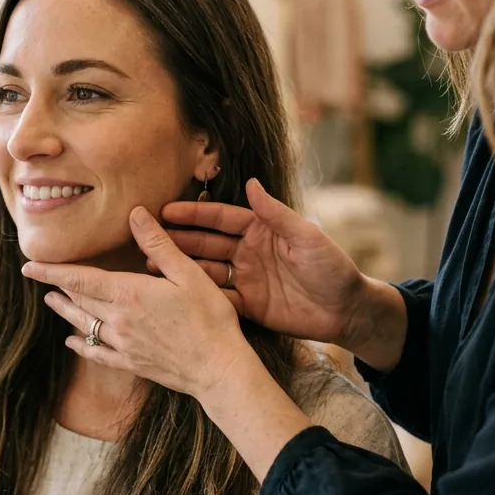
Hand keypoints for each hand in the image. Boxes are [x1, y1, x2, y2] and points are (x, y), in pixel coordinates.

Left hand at [22, 206, 251, 401]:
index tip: (29, 266)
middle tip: (40, 278)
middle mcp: (118, 320)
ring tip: (51, 301)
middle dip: (57, 288)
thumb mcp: (188, 274)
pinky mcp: (131, 363)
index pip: (80, 279)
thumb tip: (135, 214)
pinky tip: (72, 341)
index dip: (52, 272)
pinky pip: (97, 354)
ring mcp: (122, 344)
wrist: (218, 369)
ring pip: (84, 325)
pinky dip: (81, 345)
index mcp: (128, 294)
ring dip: (65, 311)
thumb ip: (157, 244)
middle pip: (78, 301)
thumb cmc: (209, 318)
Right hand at [159, 179, 368, 352]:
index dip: (194, 214)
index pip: (221, 218)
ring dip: (182, 267)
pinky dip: (199, 296)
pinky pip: (219, 298)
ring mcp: (247, 278)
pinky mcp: (250, 305)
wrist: (348, 311)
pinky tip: (176, 294)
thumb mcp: (307, 237)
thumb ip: (277, 213)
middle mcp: (249, 251)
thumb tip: (251, 183)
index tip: (166, 211)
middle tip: (146, 238)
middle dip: (178, 239)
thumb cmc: (333, 268)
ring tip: (151, 266)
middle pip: (207, 243)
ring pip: (207, 270)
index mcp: (262, 230)